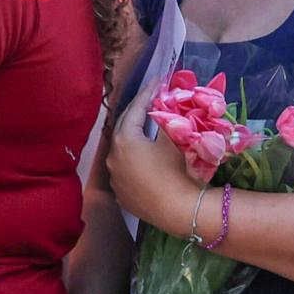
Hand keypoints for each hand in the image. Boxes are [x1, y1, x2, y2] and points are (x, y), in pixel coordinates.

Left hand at [105, 86, 199, 233]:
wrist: (180, 212)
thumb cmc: (177, 171)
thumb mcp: (173, 140)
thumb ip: (166, 119)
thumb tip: (165, 106)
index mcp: (124, 140)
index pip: (135, 109)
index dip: (148, 93)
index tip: (158, 81)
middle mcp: (113, 157)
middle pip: (124, 128)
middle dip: (137, 113)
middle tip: (151, 100)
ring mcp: (115, 178)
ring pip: (122, 150)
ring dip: (133, 138)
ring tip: (146, 127)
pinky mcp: (121, 194)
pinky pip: (124, 170)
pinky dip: (133, 160)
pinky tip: (144, 158)